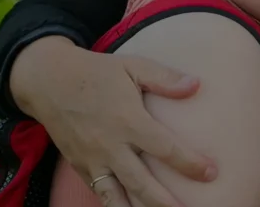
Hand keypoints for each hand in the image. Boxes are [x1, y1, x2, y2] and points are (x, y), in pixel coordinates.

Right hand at [9, 36, 217, 206]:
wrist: (48, 81)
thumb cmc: (95, 72)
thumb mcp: (132, 66)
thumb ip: (164, 78)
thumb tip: (196, 85)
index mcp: (128, 120)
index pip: (165, 149)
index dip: (190, 163)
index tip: (211, 173)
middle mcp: (111, 146)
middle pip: (143, 185)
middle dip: (167, 203)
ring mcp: (94, 160)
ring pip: (118, 198)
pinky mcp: (81, 167)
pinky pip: (101, 193)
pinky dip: (116, 206)